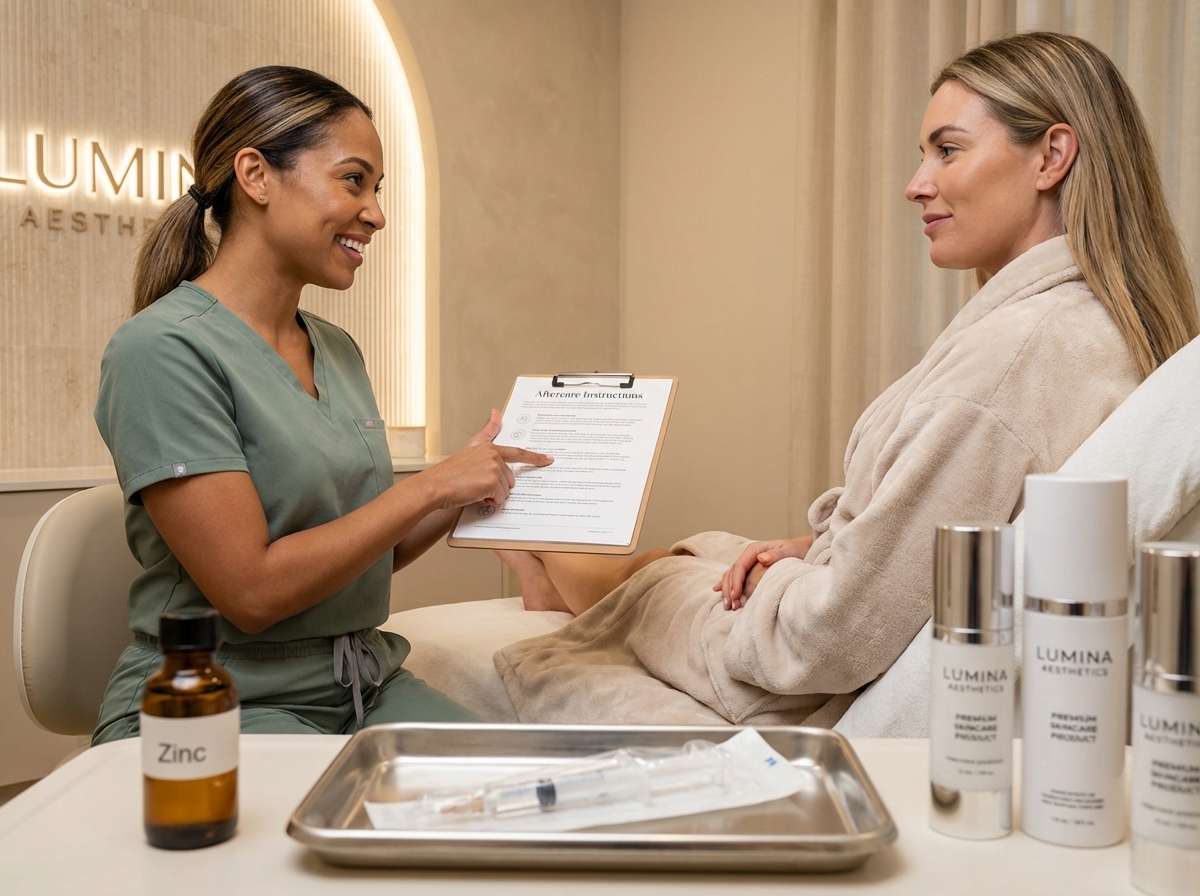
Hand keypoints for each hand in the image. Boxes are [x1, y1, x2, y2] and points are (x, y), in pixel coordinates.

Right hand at [419, 410, 552, 509]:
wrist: (435, 486)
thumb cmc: (449, 473)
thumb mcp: (470, 448)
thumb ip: (487, 432)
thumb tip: (497, 412)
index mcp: (490, 448)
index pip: (517, 453)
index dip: (535, 457)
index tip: (548, 459)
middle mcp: (494, 456)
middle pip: (510, 479)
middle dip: (497, 487)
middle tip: (477, 485)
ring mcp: (494, 468)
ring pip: (506, 490)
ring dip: (492, 494)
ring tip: (474, 490)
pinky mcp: (492, 482)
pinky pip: (499, 498)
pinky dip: (488, 501)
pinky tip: (474, 495)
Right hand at [713, 536, 812, 609]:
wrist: (804, 550)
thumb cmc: (797, 550)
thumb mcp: (789, 551)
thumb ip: (776, 554)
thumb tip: (761, 559)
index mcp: (755, 550)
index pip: (740, 565)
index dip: (736, 581)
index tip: (736, 595)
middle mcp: (749, 556)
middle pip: (732, 572)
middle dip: (730, 589)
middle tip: (732, 605)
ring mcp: (749, 563)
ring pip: (731, 575)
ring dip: (727, 590)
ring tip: (729, 605)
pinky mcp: (751, 570)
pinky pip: (735, 577)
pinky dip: (726, 584)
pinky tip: (718, 591)